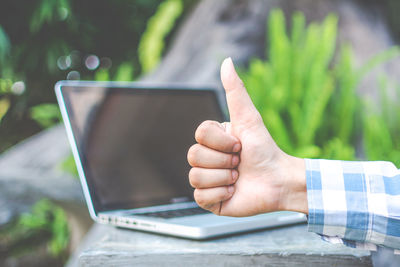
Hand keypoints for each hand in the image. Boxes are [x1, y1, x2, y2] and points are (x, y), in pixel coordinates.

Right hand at [187, 57, 306, 216]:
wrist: (279, 181)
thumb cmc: (264, 149)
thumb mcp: (249, 118)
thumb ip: (236, 91)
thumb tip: (226, 61)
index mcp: (211, 140)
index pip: (199, 135)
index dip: (221, 142)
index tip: (239, 145)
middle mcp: (205, 158)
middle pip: (194, 156)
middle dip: (223, 160)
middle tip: (239, 163)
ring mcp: (205, 179)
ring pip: (195, 176)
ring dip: (223, 177)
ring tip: (237, 178)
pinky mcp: (208, 200)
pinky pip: (199, 196)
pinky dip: (220, 193)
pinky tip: (233, 191)